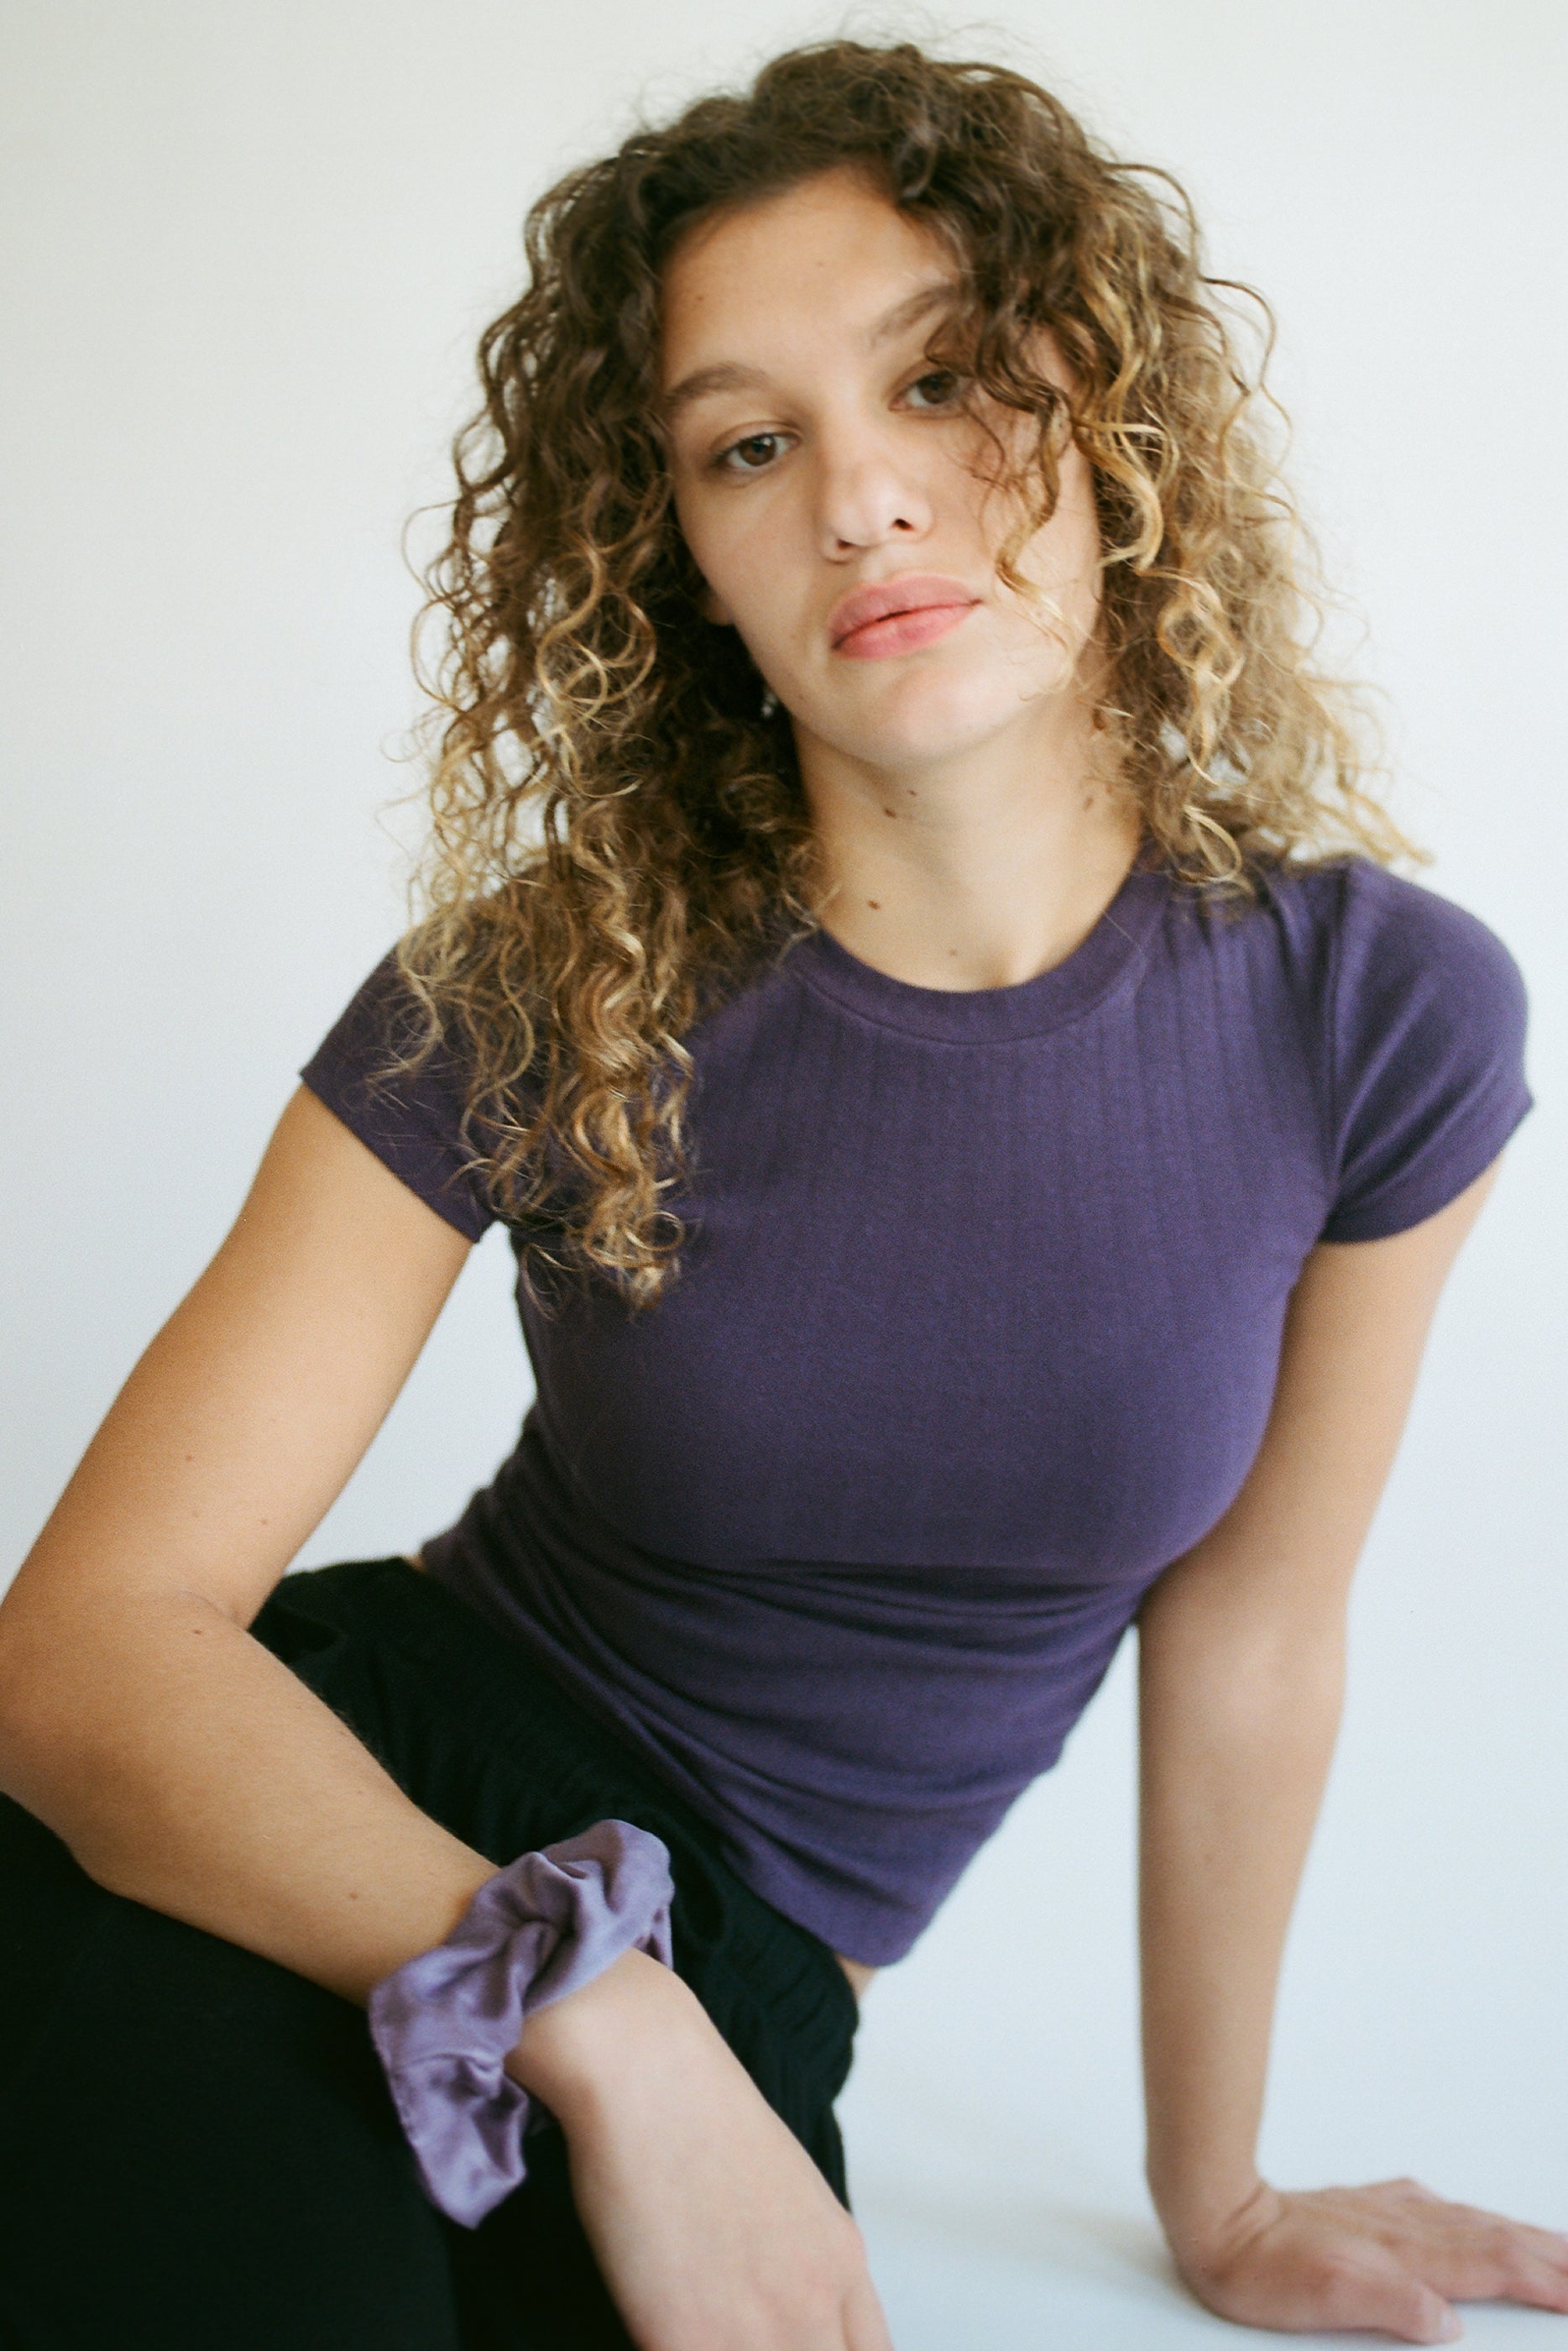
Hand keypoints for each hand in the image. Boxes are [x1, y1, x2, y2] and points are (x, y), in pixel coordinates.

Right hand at [512, 1949, 893, 2349]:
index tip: (797, 2344)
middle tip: (735, 2334)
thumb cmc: (701, 2112)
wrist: (647, 2068)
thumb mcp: (788, 2187)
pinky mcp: (687, 2343)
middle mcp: (814, 2302)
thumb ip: (805, 2257)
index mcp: (842, 2261)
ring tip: (697, 2331)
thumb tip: (789, 2299)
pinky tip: (656, 2334)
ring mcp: (756, 2332)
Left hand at [1167, 2175, 1567, 2341]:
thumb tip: (1447, 2323)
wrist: (1214, 2215)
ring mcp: (1384, 2214)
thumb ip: (1391, 2308)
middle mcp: (1402, 2228)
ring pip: (1469, 2223)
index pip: (1492, 2266)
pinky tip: (1468, 2218)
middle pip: (1494, 2239)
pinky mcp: (1364, 2208)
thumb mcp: (1325, 2298)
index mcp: (1404, 2256)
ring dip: (1517, 2235)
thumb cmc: (1261, 2265)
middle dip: (1547, 2254)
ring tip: (1552, 2245)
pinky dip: (1469, 2219)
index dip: (1543, 2278)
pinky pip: (1435, 2212)